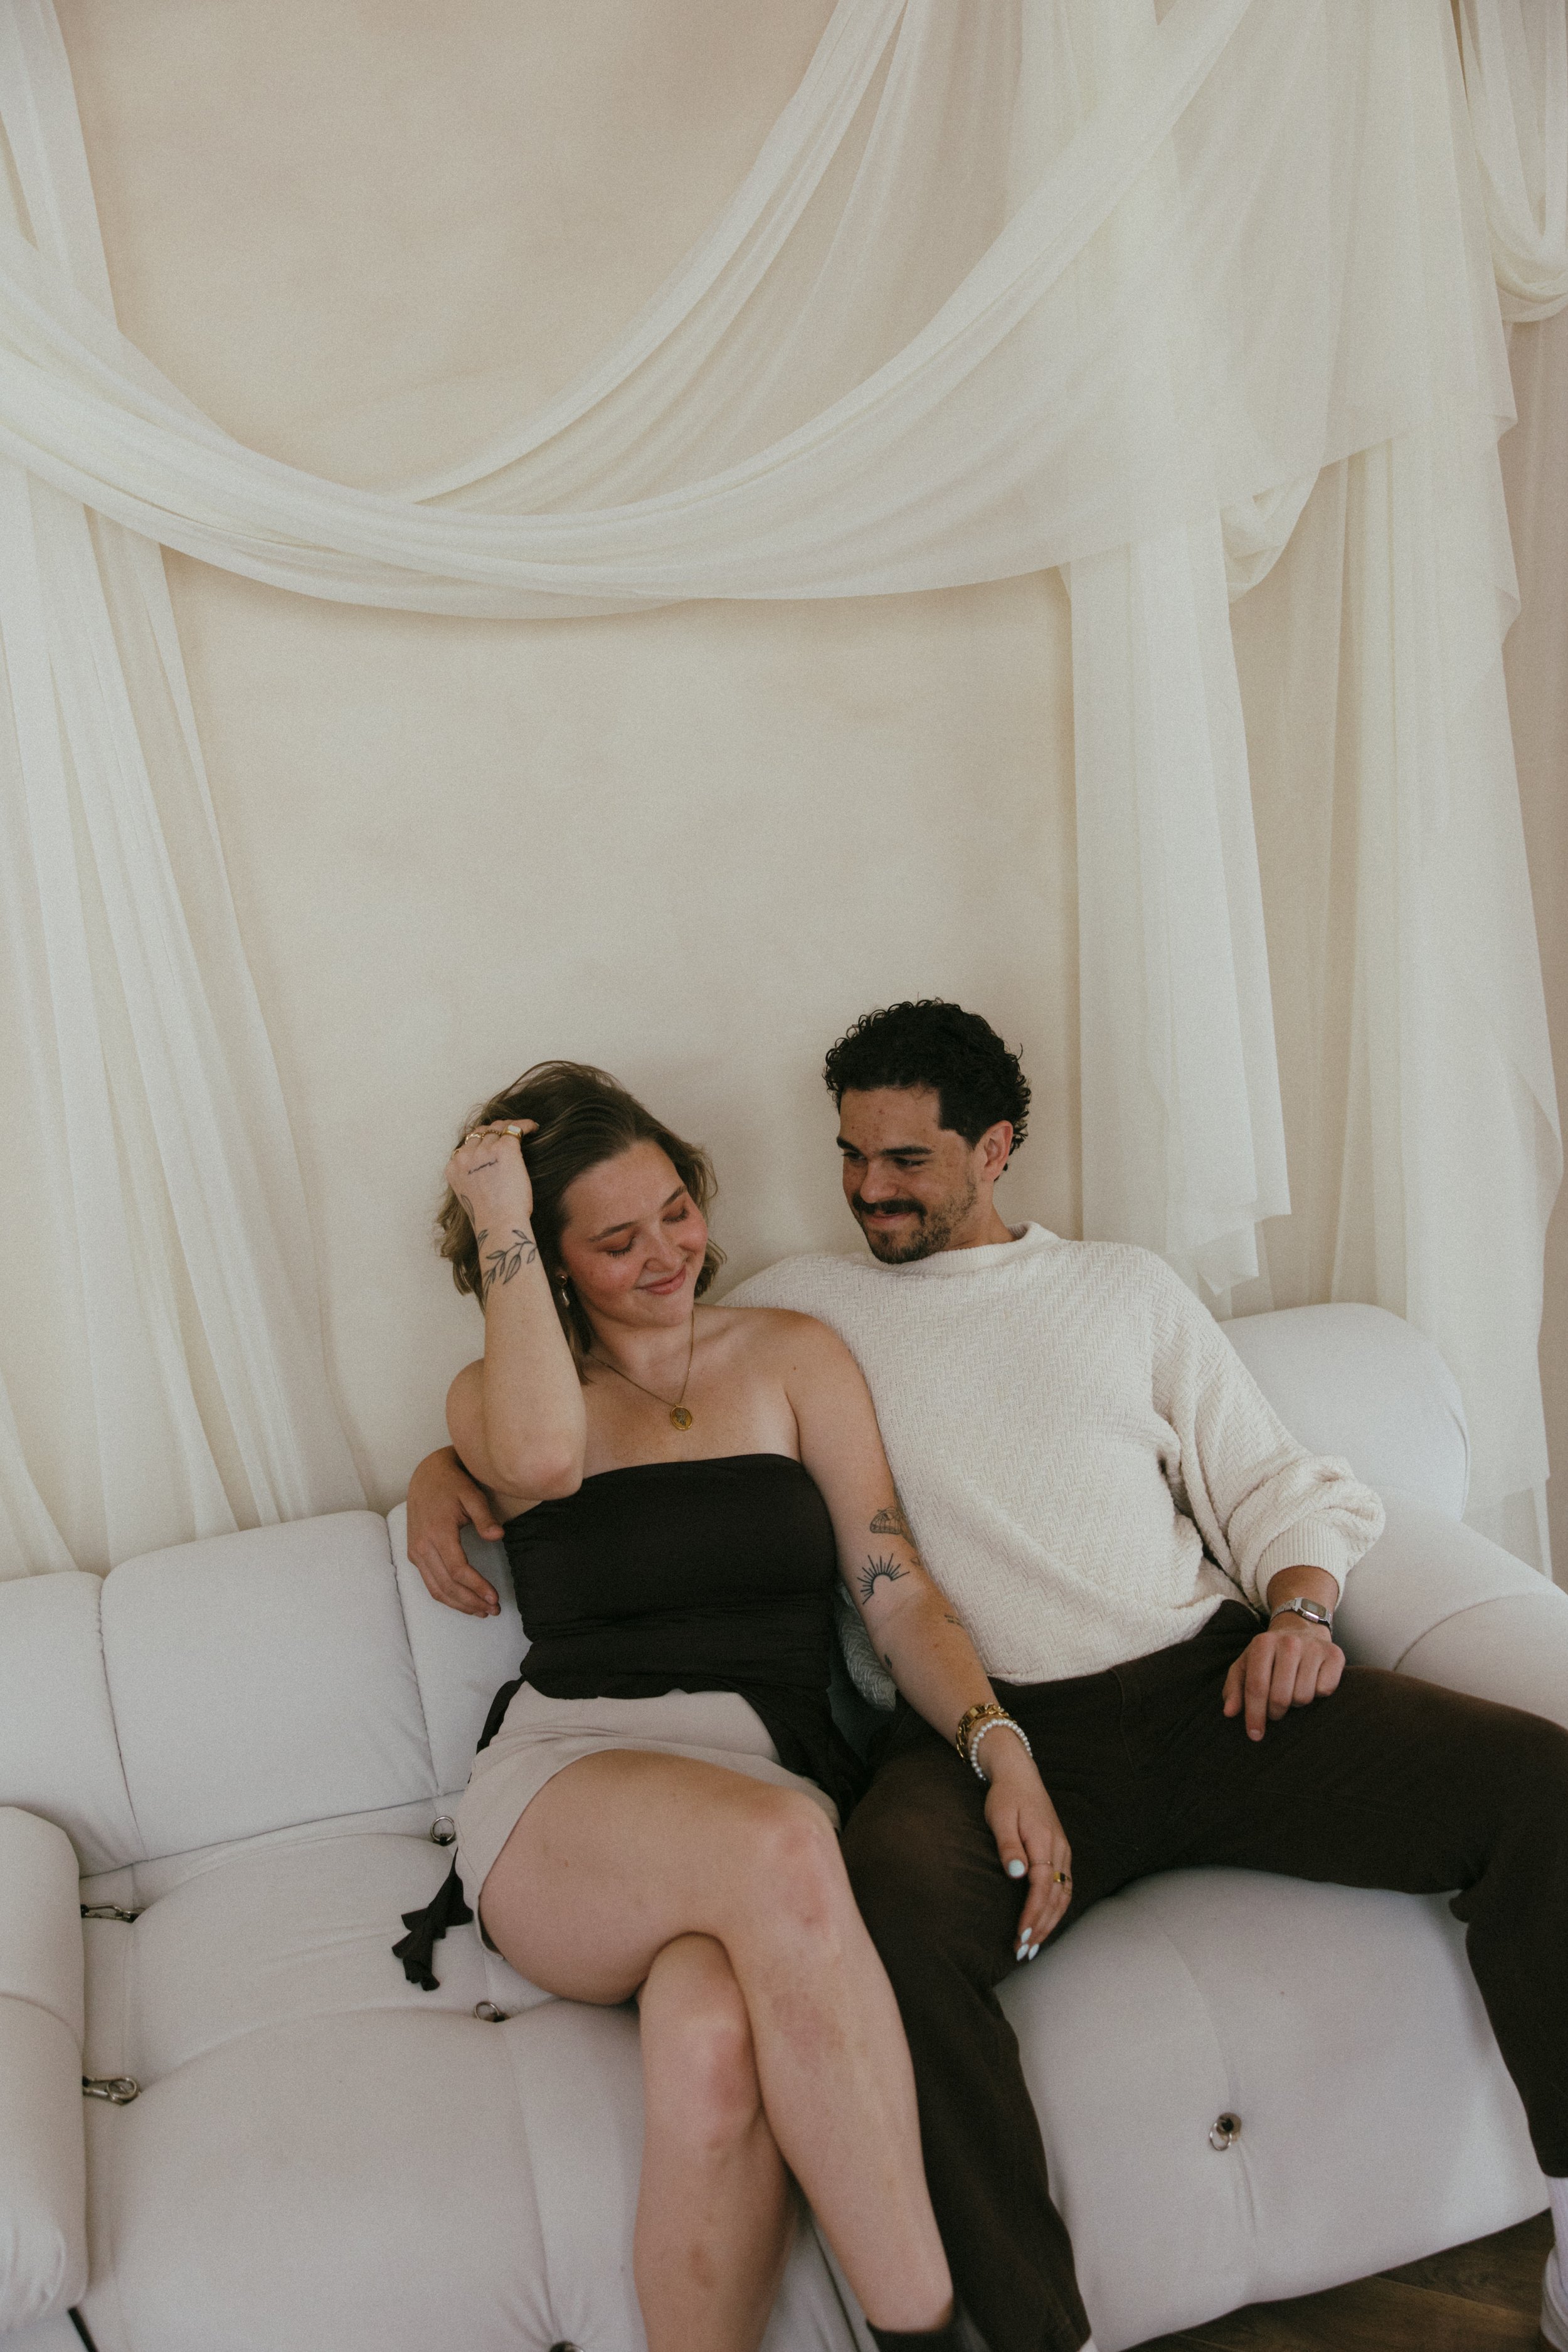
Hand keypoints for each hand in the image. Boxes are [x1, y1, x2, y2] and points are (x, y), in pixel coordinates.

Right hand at [406, 1446, 502, 1617]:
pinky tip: (464, 1601)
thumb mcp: (472, 1494)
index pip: (457, 1570)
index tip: (494, 1598)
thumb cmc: (452, 1483)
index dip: (476, 1587)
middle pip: (446, 1585)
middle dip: (471, 1601)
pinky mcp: (414, 1554)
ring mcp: (416, 1551)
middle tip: (493, 1610)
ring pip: (435, 1589)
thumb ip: (485, 1516)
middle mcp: (422, 1545)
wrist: (426, 1475)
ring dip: (459, 1604)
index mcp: (437, 1531)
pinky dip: (447, 1596)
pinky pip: (429, 1582)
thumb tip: (498, 1537)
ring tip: (482, 1611)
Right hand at [444, 1120, 537, 1235]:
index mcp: (454, 1169)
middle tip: (508, 1132)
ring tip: (522, 1128)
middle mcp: (466, 1157)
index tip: (492, 1141)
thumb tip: (488, 1174)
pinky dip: (525, 1126)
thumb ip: (473, 1180)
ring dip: (510, 1127)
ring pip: (497, 1129)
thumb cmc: (490, 1219)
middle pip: (481, 1133)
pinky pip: (515, 1129)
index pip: (467, 1145)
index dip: (481, 1141)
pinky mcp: (505, 1149)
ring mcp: (484, 1151)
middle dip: (494, 1131)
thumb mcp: (471, 1197)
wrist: (498, 1224)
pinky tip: (533, 1128)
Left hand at [981, 1733, 1073, 1960]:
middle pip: (1056, 1897)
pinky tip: (1045, 1923)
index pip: (1042, 1887)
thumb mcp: (1000, 1817)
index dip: (1032, 1914)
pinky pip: (1064, 1887)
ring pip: (1063, 1895)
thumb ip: (1008, 1846)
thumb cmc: (1005, 1796)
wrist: (1019, 1774)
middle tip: (1023, 1951)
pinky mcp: (1060, 1853)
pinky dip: (1056, 1909)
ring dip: (1050, 1922)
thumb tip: (1017, 1875)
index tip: (1020, 1936)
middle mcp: (1059, 1849)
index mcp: (1044, 1841)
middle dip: (1041, 1926)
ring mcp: (1063, 1851)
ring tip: (1033, 1946)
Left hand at [1223, 1618, 1343, 1740]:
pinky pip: (1325, 1690)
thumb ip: (1234, 1689)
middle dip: (1275, 1712)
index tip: (1254, 1735)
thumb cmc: (1269, 1656)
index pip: (1256, 1687)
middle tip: (1275, 1711)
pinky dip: (1317, 1695)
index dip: (1254, 1715)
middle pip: (1280, 1696)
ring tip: (1292, 1692)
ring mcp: (1314, 1647)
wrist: (1301, 1630)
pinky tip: (1311, 1683)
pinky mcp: (1335, 1654)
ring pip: (1303, 1697)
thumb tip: (1229, 1712)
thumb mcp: (1245, 1666)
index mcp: (1263, 1643)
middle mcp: (1289, 1642)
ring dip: (1296, 1704)